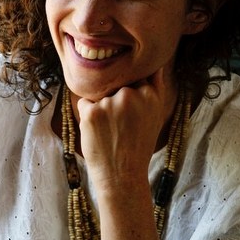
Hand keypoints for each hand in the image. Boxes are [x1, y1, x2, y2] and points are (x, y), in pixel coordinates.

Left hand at [76, 67, 175, 193]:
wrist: (122, 175)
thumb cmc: (138, 146)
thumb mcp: (155, 115)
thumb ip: (153, 88)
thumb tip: (153, 64)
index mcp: (150, 94)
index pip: (134, 76)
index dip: (129, 91)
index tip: (130, 110)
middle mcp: (132, 94)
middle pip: (115, 84)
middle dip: (113, 99)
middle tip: (120, 126)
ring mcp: (110, 102)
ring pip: (99, 94)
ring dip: (100, 108)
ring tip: (110, 131)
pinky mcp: (92, 112)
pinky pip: (84, 103)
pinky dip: (87, 115)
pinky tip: (98, 132)